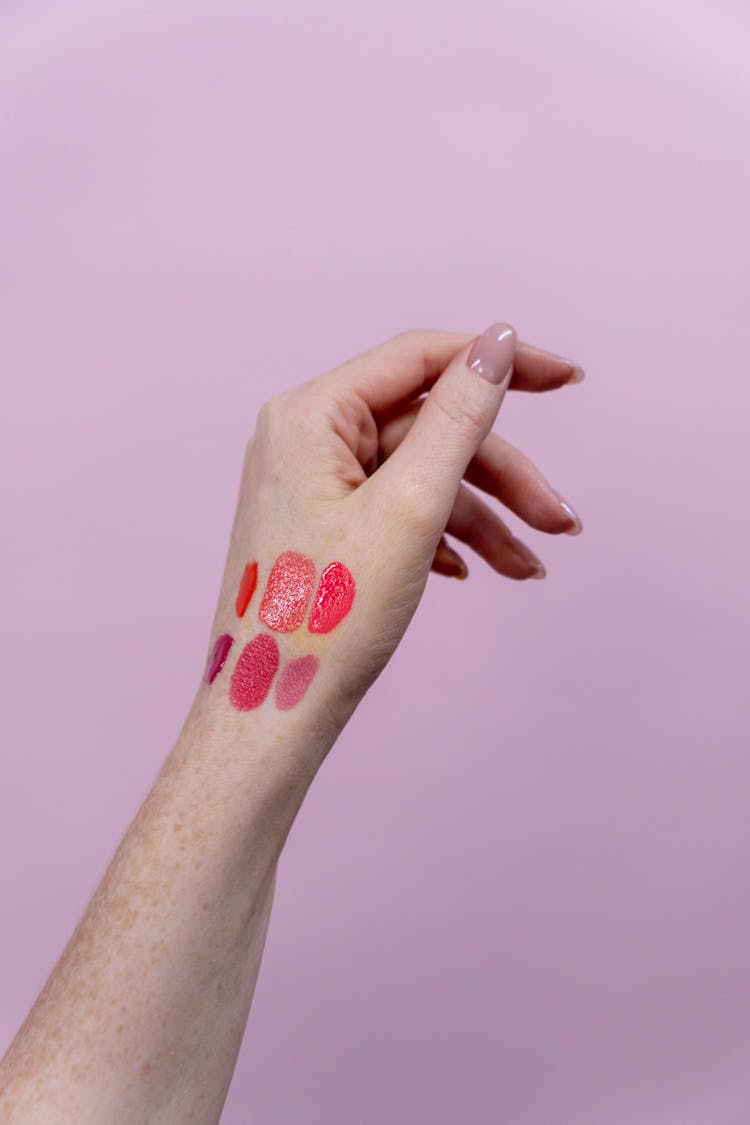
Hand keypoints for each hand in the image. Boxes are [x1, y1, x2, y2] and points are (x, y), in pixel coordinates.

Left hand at [202, 323, 583, 730]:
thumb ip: (458, 418)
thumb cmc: (326, 618)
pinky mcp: (323, 526)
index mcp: (311, 415)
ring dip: (483, 518)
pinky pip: (398, 510)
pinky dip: (444, 537)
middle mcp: (305, 439)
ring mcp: (312, 485)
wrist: (273, 714)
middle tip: (561, 523)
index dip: (501, 365)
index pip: (423, 359)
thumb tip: (496, 341)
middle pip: (429, 428)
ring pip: (421, 477)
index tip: (569, 380)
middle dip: (501, 475)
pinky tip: (471, 574)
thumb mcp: (410, 507)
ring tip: (529, 568)